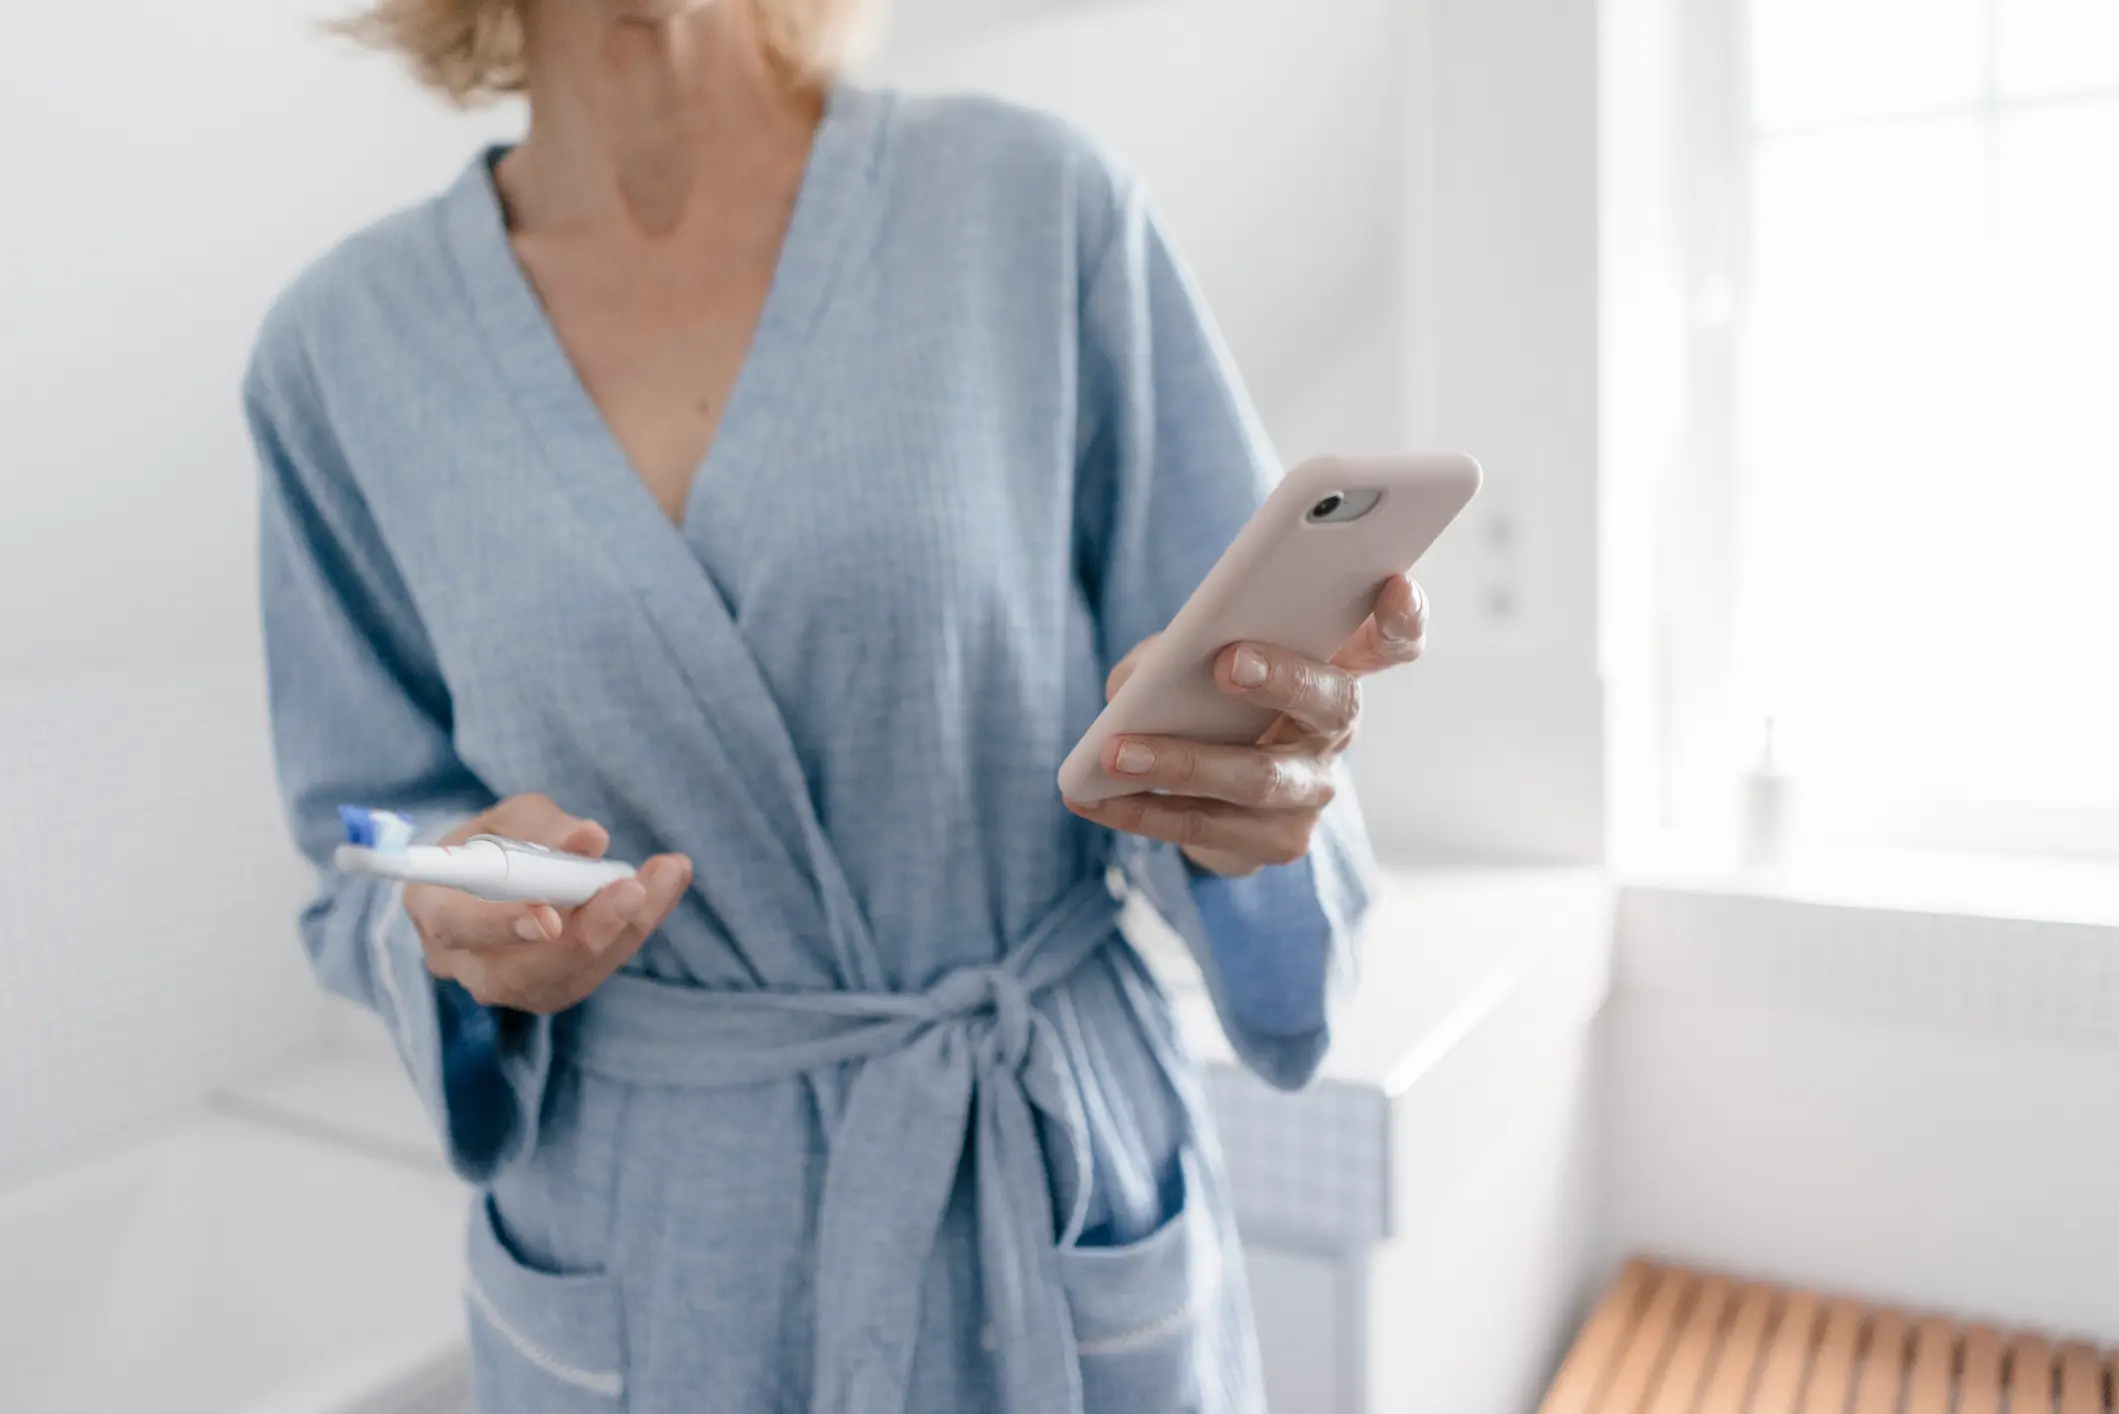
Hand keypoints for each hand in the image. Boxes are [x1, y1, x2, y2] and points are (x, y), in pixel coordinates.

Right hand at [404, 794, 692, 1014]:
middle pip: (517, 973)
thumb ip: (542, 826)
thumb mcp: (509, 817)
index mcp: (432, 908)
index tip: (550, 918)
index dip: (501, 926)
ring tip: (667, 875)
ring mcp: (506, 987)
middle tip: (633, 889)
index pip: (457, 928)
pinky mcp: (549, 991)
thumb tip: (590, 839)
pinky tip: (664, 886)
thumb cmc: (494, 841)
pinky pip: (594, 972)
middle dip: (583, 934)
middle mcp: (463, 962)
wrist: (494, 877)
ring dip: (625, 929)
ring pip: (565, 978)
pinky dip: (634, 929)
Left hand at [1064, 574, 1428, 877]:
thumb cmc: (1210, 699)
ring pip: (1259, 778)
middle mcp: (1337, 729)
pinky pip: (1205, 827)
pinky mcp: (1276, 842)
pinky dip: (1139, 809)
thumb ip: (1178, 649)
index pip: (1393, 640)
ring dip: (1183, 762)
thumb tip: (1139, 683)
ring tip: (1117, 751)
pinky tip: (1089, 798)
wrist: (1215, 797)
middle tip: (1230, 661)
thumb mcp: (1196, 655)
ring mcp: (1313, 791)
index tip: (1394, 582)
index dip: (1403, 616)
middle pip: (1332, 703)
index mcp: (1336, 666)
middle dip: (1282, 678)